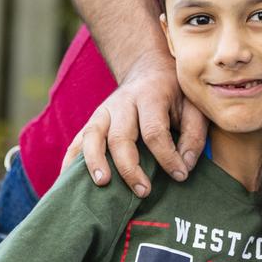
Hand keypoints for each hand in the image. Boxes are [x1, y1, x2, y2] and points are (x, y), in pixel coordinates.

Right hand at [60, 50, 206, 196]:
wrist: (148, 69)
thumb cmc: (175, 93)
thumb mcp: (193, 106)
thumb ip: (193, 135)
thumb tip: (185, 167)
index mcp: (151, 96)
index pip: (154, 131)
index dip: (166, 156)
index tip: (180, 175)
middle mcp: (123, 103)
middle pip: (120, 136)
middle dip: (130, 167)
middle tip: (143, 191)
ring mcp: (103, 111)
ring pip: (92, 136)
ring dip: (95, 162)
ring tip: (103, 184)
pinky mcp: (93, 121)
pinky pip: (77, 141)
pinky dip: (70, 161)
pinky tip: (67, 181)